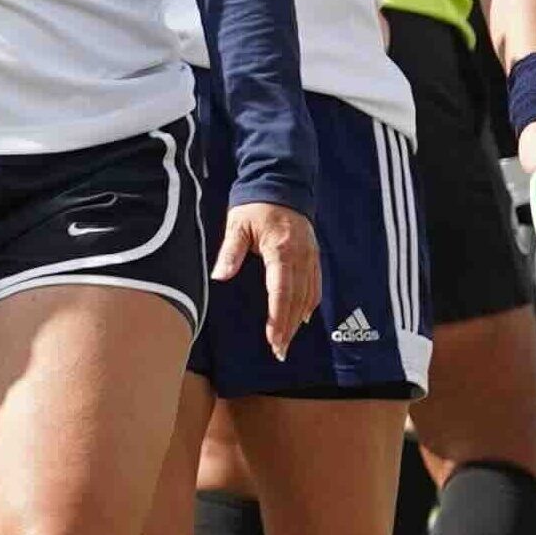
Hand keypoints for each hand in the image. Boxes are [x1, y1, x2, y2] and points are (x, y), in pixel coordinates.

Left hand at [218, 197, 323, 354]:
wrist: (280, 182)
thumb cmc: (254, 205)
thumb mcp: (237, 225)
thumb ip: (230, 252)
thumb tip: (220, 276)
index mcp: (281, 250)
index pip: (281, 292)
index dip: (278, 319)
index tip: (274, 340)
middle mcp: (300, 256)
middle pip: (296, 300)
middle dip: (288, 328)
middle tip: (280, 352)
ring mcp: (310, 255)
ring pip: (308, 295)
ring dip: (298, 321)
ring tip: (288, 342)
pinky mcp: (314, 254)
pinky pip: (316, 284)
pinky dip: (310, 303)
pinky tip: (304, 318)